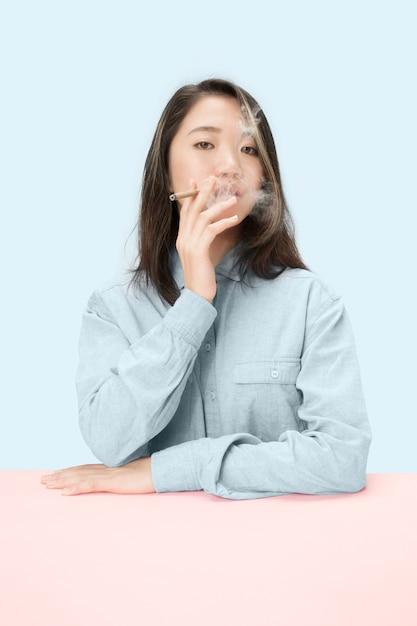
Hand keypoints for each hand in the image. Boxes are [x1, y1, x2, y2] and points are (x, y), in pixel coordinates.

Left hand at [41, 457, 154, 495]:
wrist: (161, 470)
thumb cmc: (151, 474)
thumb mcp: (132, 477)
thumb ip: (122, 478)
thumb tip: (118, 482)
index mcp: (110, 468)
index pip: (85, 468)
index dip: (69, 471)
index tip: (56, 474)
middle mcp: (106, 469)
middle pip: (78, 471)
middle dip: (60, 475)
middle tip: (43, 480)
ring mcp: (108, 474)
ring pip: (79, 477)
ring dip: (62, 481)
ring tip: (47, 485)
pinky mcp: (112, 481)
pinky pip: (90, 485)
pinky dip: (75, 488)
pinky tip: (64, 492)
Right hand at [176, 177, 237, 301]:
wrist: (197, 295)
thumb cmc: (202, 277)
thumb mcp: (201, 256)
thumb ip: (204, 241)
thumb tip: (216, 228)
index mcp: (182, 238)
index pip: (184, 212)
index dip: (190, 196)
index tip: (196, 181)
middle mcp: (183, 239)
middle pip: (192, 209)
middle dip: (203, 192)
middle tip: (213, 179)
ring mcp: (189, 244)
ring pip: (203, 217)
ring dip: (219, 206)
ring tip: (233, 199)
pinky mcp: (198, 251)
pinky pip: (211, 230)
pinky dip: (223, 222)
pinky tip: (234, 219)